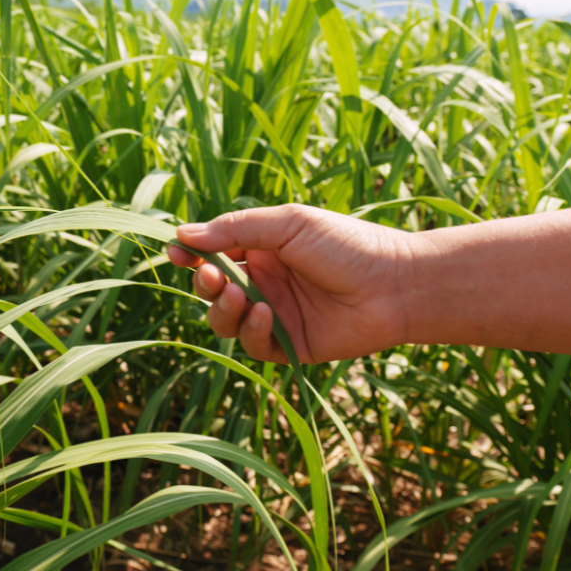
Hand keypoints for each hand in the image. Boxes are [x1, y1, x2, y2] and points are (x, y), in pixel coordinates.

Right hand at [166, 204, 414, 363]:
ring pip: (226, 321)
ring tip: (240, 295)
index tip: (174, 252)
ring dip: (223, 309)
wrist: (396, 283)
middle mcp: (266, 281)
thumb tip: (184, 234)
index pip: (214, 252)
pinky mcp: (290, 345)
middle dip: (205, 284)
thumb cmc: (348, 244)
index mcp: (264, 248)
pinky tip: (265, 315)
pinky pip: (254, 345)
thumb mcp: (289, 224)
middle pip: (214, 290)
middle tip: (214, 277)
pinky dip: (252, 331)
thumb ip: (236, 229)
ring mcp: (277, 314)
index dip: (192, 254)